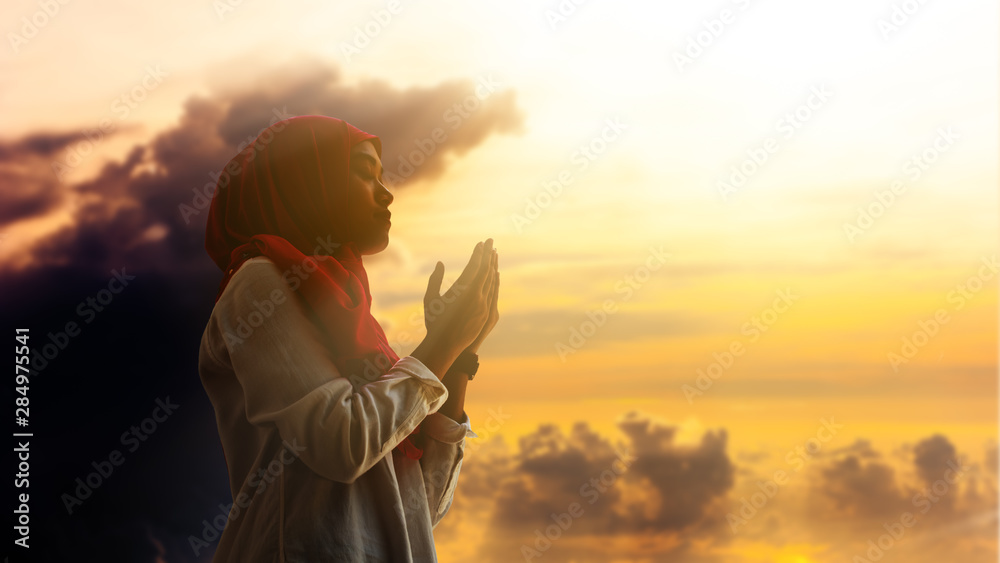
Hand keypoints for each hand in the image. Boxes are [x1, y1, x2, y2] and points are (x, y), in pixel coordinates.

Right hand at [422, 238, 495, 355]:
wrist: (446, 345)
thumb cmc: (434, 322)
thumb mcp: (430, 299)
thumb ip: (435, 279)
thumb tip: (440, 263)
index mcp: (462, 290)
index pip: (474, 267)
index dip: (478, 254)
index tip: (480, 243)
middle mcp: (475, 296)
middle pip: (486, 270)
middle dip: (488, 254)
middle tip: (491, 240)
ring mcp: (483, 305)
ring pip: (491, 280)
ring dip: (492, 265)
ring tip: (494, 253)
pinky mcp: (487, 313)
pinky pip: (492, 292)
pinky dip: (494, 280)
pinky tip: (495, 273)